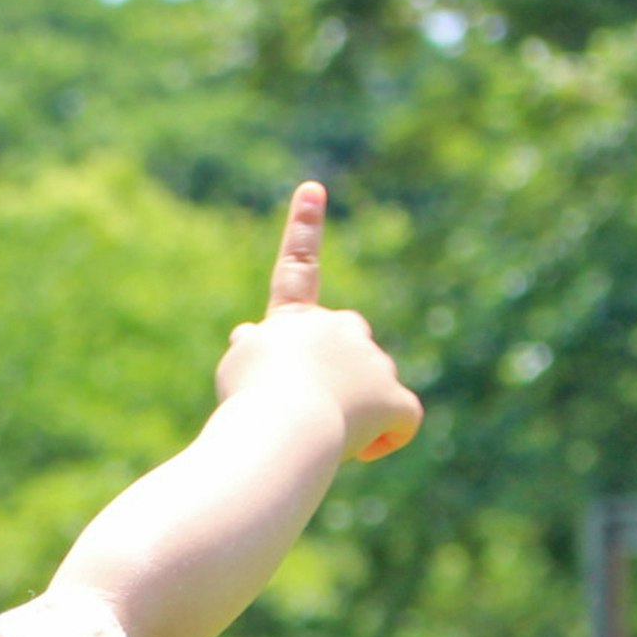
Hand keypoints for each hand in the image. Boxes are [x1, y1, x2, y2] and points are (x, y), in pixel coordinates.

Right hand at [212, 183, 422, 462]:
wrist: (279, 429)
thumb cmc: (247, 405)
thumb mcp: (235, 372)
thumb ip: (250, 350)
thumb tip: (248, 335)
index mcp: (292, 319)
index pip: (295, 267)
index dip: (302, 226)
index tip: (313, 188)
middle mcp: (337, 326)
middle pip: (346, 341)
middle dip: (336, 367)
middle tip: (303, 402)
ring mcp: (370, 359)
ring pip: (371, 387)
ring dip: (350, 410)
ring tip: (316, 432)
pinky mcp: (393, 396)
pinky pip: (400, 422)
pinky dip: (384, 437)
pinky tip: (360, 449)